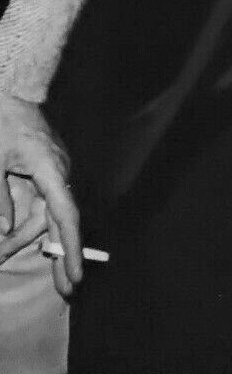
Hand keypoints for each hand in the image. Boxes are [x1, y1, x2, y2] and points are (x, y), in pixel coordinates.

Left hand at [0, 95, 80, 296]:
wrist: (12, 88)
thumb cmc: (0, 122)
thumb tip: (5, 231)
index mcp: (50, 170)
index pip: (65, 216)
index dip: (70, 248)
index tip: (76, 276)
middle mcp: (58, 172)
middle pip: (59, 220)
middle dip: (60, 256)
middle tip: (66, 289)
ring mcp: (53, 168)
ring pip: (48, 212)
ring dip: (31, 237)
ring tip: (6, 257)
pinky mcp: (45, 165)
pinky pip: (42, 199)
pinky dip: (30, 221)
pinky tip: (13, 236)